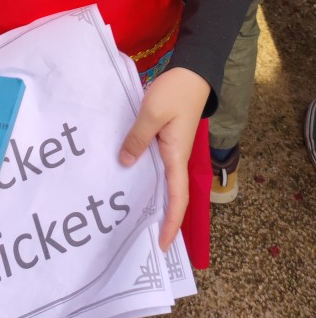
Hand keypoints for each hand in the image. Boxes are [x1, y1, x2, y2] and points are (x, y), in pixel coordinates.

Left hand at [119, 67, 210, 251]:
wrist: (193, 72)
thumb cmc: (176, 92)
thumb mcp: (151, 113)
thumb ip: (137, 138)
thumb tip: (125, 163)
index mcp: (176, 157)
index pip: (177, 199)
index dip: (170, 223)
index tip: (163, 245)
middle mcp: (177, 158)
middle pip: (170, 195)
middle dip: (159, 218)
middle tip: (138, 235)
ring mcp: (172, 149)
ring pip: (162, 181)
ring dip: (150, 196)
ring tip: (128, 212)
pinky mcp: (166, 139)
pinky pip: (156, 164)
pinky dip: (145, 174)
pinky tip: (127, 173)